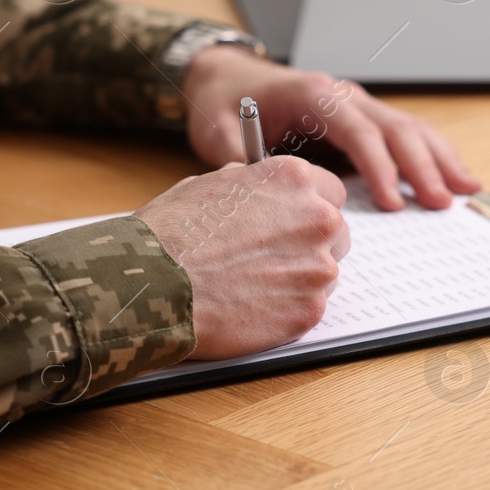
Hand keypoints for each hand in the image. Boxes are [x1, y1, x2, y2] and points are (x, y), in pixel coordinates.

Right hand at [136, 158, 349, 358]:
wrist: (154, 285)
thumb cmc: (170, 233)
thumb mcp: (209, 185)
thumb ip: (250, 186)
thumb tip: (260, 192)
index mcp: (293, 179)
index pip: (330, 190)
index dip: (309, 206)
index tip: (295, 220)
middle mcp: (316, 218)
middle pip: (335, 232)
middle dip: (310, 243)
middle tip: (274, 258)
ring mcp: (317, 267)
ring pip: (325, 272)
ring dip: (299, 278)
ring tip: (254, 285)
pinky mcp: (310, 310)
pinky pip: (310, 308)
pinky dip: (287, 310)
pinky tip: (252, 307)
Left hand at [181, 46, 481, 210]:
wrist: (225, 79)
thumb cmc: (223, 104)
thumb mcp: (215, 130)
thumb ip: (237, 158)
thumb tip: (262, 188)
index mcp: (312, 95)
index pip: (356, 130)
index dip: (377, 166)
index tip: (391, 202)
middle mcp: (342, 95)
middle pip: (394, 127)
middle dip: (421, 166)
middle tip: (441, 204)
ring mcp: (357, 105)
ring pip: (409, 128)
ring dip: (439, 159)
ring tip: (467, 190)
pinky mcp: (362, 120)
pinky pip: (404, 135)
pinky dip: (432, 155)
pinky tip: (455, 177)